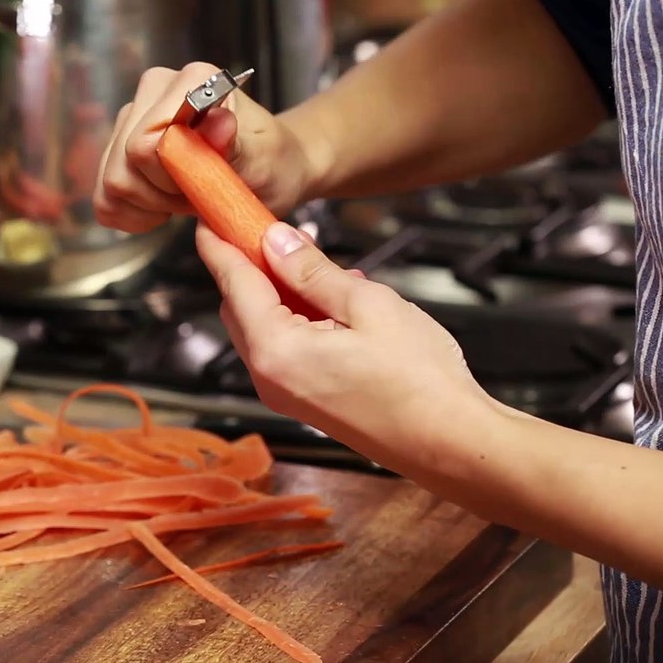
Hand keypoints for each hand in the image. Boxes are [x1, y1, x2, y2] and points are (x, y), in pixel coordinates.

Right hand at [94, 62, 319, 233]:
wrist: (267, 169)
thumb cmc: (268, 162)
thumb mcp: (262, 158)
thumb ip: (235, 142)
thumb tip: (217, 122)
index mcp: (191, 81)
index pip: (145, 141)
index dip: (170, 177)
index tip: (204, 182)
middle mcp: (153, 91)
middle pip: (123, 163)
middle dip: (161, 194)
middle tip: (198, 194)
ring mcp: (130, 119)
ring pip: (110, 182)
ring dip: (149, 205)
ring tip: (184, 197)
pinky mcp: (116, 150)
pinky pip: (103, 198)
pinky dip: (133, 215)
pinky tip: (161, 209)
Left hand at [196, 220, 497, 446]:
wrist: (451, 444)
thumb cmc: (419, 380)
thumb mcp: (366, 304)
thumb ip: (312, 272)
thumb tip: (275, 242)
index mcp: (275, 350)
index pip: (233, 283)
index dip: (221, 245)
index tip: (210, 218)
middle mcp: (268, 377)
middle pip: (240, 307)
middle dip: (252, 266)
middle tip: (272, 231)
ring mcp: (284, 394)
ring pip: (261, 327)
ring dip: (279, 291)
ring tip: (314, 261)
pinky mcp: (304, 401)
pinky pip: (283, 348)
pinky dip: (296, 318)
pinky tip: (332, 300)